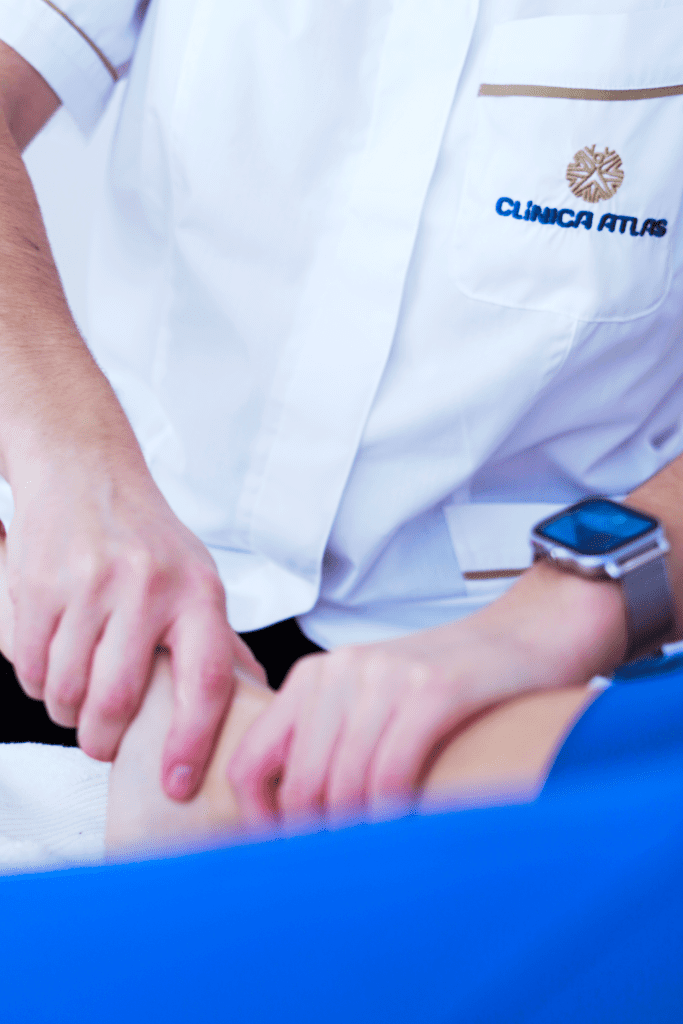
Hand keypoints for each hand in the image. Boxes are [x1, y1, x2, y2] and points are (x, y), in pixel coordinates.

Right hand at [4, 447, 264, 800]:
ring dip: (65, 710)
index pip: (206, 680)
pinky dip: (37, 680)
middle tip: (102, 740)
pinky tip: (53, 657)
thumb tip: (254, 697)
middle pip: (117, 701)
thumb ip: (216, 641)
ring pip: (65, 692)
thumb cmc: (145, 537)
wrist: (85, 471)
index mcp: (198, 592)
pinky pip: (30, 666)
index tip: (177, 783)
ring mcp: (90, 585)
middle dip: (103, 740)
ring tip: (77, 691)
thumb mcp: (197, 578)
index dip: (192, 741)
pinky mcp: (40, 585)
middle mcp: (148, 587)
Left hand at [228, 562, 626, 823]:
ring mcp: (387, 677)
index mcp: (313, 676)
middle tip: (335, 870)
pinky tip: (402, 829)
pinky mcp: (434, 688)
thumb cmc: (444, 680)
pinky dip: (390, 810)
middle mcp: (341, 671)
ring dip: (354, 833)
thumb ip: (329, 741)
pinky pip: (392, 769)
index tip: (279, 855)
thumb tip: (295, 821)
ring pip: (344, 781)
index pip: (251, 761)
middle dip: (311, 837)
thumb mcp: (370, 699)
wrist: (520, 635)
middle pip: (298, 782)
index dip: (258, 820)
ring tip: (371, 859)